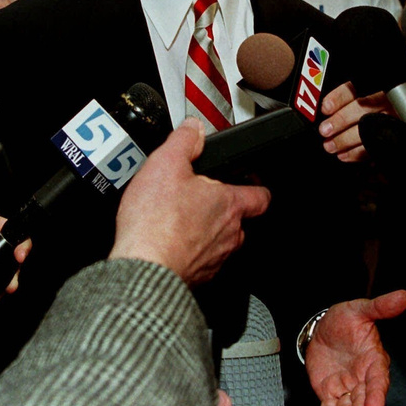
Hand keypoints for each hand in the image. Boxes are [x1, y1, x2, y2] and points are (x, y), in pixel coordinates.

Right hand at [109, 118, 270, 285]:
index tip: (250, 183)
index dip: (256, 187)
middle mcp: (229, 234)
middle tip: (203, 199)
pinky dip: (190, 253)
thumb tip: (193, 128)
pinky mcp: (198, 277)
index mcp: (229, 204)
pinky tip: (170, 244)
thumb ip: (184, 142)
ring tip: (181, 222)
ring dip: (207, 232)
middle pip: (239, 221)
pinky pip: (201, 262)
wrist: (145, 266)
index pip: (260, 196)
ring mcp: (215, 259)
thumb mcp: (166, 164)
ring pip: (221, 243)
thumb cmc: (156, 222)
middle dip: (224, 210)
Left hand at [306, 290, 405, 405]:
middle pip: (364, 399)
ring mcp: (347, 386)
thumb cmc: (344, 321)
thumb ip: (380, 306)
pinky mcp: (330, 391)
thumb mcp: (359, 309)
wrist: (321, 329)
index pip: (378, 381)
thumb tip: (402, 296)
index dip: (376, 395)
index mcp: (373, 361)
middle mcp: (362, 378)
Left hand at [319, 82, 393, 161]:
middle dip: (341, 120)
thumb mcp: (366, 97)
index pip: (355, 89)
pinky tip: (344, 154)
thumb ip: (347, 101)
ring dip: (346, 140)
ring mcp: (395, 120)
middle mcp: (387, 102)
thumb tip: (324, 110)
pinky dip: (358, 153)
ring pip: (370, 129)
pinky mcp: (397, 138)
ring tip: (330, 146)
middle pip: (363, 108)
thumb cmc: (379, 108)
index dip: (339, 98)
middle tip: (325, 130)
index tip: (325, 108)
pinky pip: (377, 147)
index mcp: (377, 88)